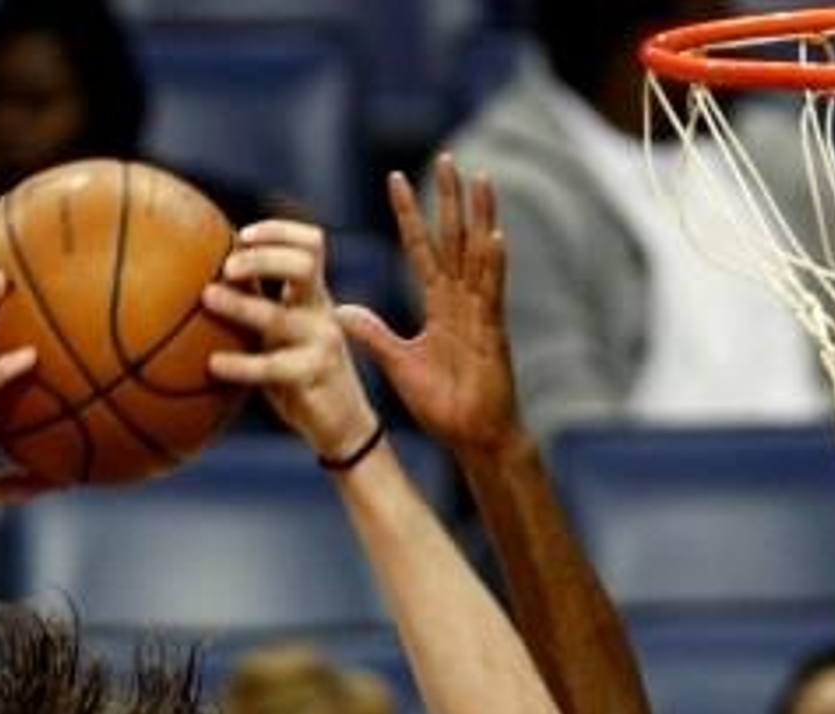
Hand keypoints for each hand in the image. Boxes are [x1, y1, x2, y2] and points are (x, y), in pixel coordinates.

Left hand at [203, 220, 379, 462]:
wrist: (343, 425)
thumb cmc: (302, 376)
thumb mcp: (283, 336)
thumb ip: (258, 307)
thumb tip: (203, 281)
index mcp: (315, 296)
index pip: (310, 245)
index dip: (277, 232)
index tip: (241, 236)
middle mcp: (322, 313)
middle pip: (302, 264)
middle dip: (262, 258)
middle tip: (228, 267)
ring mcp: (321, 343)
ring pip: (279, 315)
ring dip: (240, 304)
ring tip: (207, 297)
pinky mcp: (313, 376)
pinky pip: (271, 366)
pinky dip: (240, 364)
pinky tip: (213, 364)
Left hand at [337, 157, 518, 456]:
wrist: (473, 437)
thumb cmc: (443, 404)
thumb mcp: (399, 363)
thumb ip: (374, 334)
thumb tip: (339, 309)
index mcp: (439, 305)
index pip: (421, 249)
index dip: (409, 214)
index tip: (395, 178)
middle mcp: (462, 301)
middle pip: (454, 239)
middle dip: (450, 199)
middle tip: (446, 156)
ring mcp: (480, 314)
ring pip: (479, 255)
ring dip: (479, 217)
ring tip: (480, 178)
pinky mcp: (493, 333)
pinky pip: (493, 293)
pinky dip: (495, 265)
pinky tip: (494, 235)